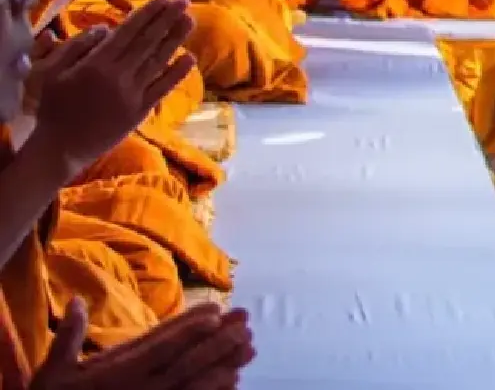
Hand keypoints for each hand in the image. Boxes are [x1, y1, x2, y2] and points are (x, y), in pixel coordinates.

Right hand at [28, 0, 194, 175]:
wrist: (61, 148)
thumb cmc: (53, 107)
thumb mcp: (51, 72)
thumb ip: (76, 47)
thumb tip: (105, 28)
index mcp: (96, 63)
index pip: (128, 32)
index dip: (147, 14)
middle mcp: (118, 76)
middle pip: (148, 42)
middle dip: (167, 19)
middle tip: (184, 1)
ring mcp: (132, 94)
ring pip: (158, 61)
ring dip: (176, 39)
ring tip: (190, 19)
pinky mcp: (140, 111)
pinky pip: (162, 88)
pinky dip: (177, 73)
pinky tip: (189, 58)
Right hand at [33, 298, 252, 389]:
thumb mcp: (54, 372)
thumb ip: (69, 337)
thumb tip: (77, 302)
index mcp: (118, 373)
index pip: (159, 347)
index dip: (189, 329)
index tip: (216, 311)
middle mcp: (141, 389)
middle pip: (187, 364)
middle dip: (219, 342)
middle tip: (247, 323)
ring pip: (196, 385)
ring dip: (225, 365)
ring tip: (251, 347)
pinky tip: (235, 382)